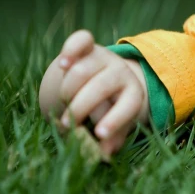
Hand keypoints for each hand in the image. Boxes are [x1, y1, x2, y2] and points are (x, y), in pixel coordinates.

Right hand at [47, 30, 148, 156]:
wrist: (107, 78)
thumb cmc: (110, 108)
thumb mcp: (116, 124)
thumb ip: (111, 138)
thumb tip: (104, 154)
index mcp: (133, 94)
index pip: (129, 105)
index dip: (115, 119)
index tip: (99, 134)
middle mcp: (121, 73)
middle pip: (100, 87)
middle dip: (80, 107)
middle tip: (66, 125)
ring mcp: (104, 57)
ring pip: (82, 70)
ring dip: (67, 90)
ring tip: (61, 105)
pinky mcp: (88, 46)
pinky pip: (81, 39)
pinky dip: (71, 49)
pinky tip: (62, 64)